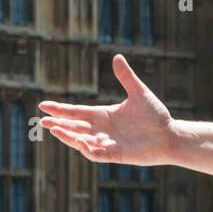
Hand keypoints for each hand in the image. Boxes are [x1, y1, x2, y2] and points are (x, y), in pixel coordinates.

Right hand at [38, 54, 175, 165]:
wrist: (170, 135)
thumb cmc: (155, 115)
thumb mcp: (139, 93)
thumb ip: (126, 77)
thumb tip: (117, 57)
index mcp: (104, 115)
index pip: (77, 112)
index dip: (60, 109)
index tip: (44, 106)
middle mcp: (102, 129)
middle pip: (74, 127)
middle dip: (58, 125)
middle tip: (42, 122)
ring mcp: (108, 143)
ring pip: (81, 141)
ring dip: (68, 137)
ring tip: (54, 130)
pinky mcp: (116, 155)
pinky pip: (97, 154)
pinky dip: (87, 149)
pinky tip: (81, 141)